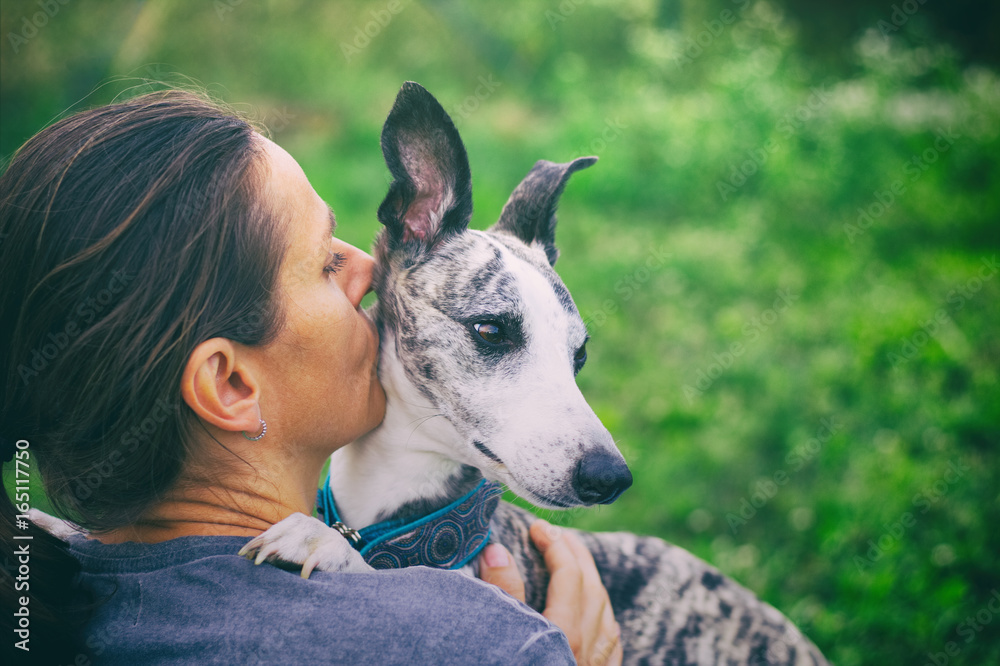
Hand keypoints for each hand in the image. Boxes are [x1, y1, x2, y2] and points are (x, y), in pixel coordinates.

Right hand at [478, 521, 621, 665]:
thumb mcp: (502, 636)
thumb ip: (502, 593)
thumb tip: (496, 550)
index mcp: (564, 632)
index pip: (568, 573)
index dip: (553, 544)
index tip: (536, 527)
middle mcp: (587, 647)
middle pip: (592, 588)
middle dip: (577, 555)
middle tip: (559, 534)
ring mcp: (597, 665)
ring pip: (606, 618)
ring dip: (593, 586)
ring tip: (579, 568)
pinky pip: (612, 648)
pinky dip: (606, 625)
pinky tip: (601, 621)